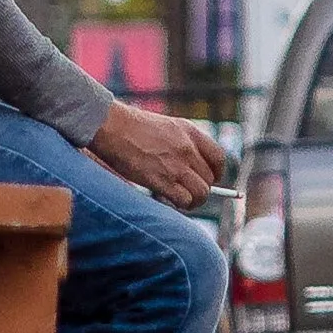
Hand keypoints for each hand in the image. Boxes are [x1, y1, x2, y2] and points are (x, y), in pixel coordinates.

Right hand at [90, 99, 224, 208]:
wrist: (113, 127)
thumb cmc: (134, 128)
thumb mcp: (167, 127)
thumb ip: (183, 144)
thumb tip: (194, 171)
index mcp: (190, 132)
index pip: (219, 158)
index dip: (217, 173)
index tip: (209, 179)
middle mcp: (188, 148)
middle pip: (210, 179)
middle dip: (202, 189)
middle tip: (189, 193)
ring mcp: (176, 164)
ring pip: (202, 193)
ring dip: (194, 201)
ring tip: (184, 201)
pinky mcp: (163, 180)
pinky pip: (185, 200)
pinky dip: (181, 204)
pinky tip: (172, 201)